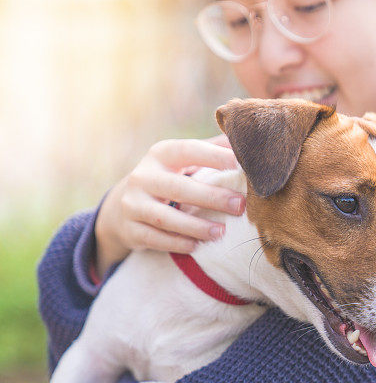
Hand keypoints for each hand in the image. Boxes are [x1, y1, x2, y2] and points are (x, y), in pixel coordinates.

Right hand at [94, 134, 244, 275]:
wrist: (124, 206)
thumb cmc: (169, 178)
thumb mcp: (183, 159)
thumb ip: (212, 148)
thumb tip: (244, 136)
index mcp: (161, 154)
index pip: (188, 150)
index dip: (212, 156)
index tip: (238, 163)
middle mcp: (143, 176)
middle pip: (178, 187)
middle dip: (211, 197)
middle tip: (240, 205)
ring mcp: (133, 204)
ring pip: (165, 217)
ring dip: (195, 226)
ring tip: (221, 232)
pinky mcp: (130, 230)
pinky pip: (155, 239)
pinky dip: (177, 243)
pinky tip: (197, 246)